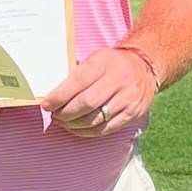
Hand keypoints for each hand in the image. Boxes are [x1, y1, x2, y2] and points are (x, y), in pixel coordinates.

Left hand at [40, 46, 158, 137]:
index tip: (46, 104)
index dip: (59, 96)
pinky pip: (106, 129)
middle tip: (55, 115)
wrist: (145, 67)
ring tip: (64, 122)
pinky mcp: (133, 113)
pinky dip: (87, 132)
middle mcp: (119, 80)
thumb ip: (78, 73)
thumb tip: (52, 94)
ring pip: (95, 119)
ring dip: (74, 125)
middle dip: (65, 113)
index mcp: (106, 62)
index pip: (79, 81)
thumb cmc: (112, 64)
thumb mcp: (97, 58)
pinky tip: (78, 128)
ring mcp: (128, 98)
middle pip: (86, 103)